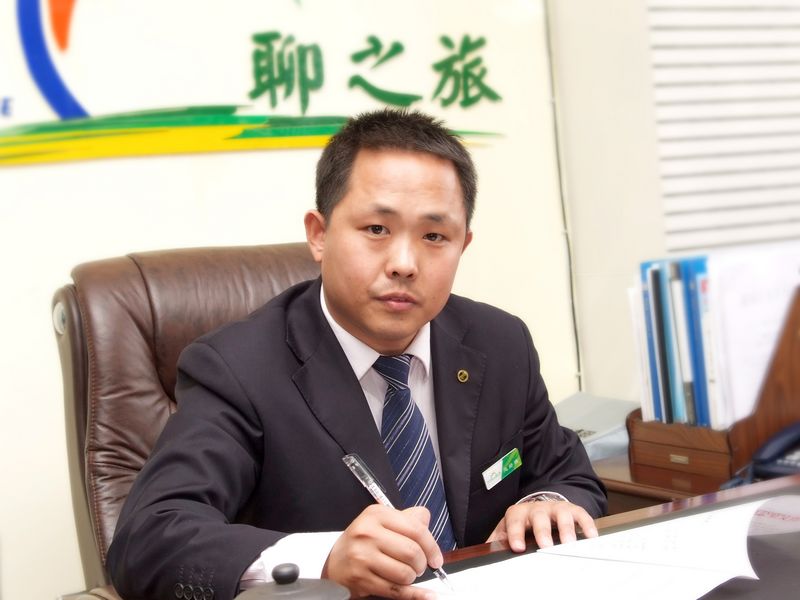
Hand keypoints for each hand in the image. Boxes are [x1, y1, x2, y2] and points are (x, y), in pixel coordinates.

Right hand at [322, 504, 441, 598]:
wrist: (335, 563)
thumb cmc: (363, 542)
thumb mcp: (381, 522)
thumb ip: (406, 518)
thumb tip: (426, 518)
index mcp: (376, 514)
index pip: (416, 529)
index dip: (432, 546)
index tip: (436, 558)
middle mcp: (367, 533)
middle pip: (412, 552)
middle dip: (421, 564)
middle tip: (418, 567)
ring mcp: (362, 557)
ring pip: (405, 574)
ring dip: (411, 578)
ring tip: (404, 574)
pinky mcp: (361, 579)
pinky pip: (396, 591)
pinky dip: (414, 594)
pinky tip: (425, 595)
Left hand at [486, 500, 597, 551]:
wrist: (541, 506)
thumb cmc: (523, 523)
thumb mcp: (508, 529)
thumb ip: (498, 540)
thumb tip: (484, 553)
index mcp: (518, 513)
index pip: (514, 521)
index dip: (515, 533)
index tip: (517, 547)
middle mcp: (537, 509)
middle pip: (539, 517)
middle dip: (542, 531)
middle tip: (546, 546)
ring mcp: (555, 508)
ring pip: (561, 514)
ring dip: (566, 529)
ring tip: (570, 544)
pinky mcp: (572, 510)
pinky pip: (580, 515)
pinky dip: (586, 525)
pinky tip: (591, 537)